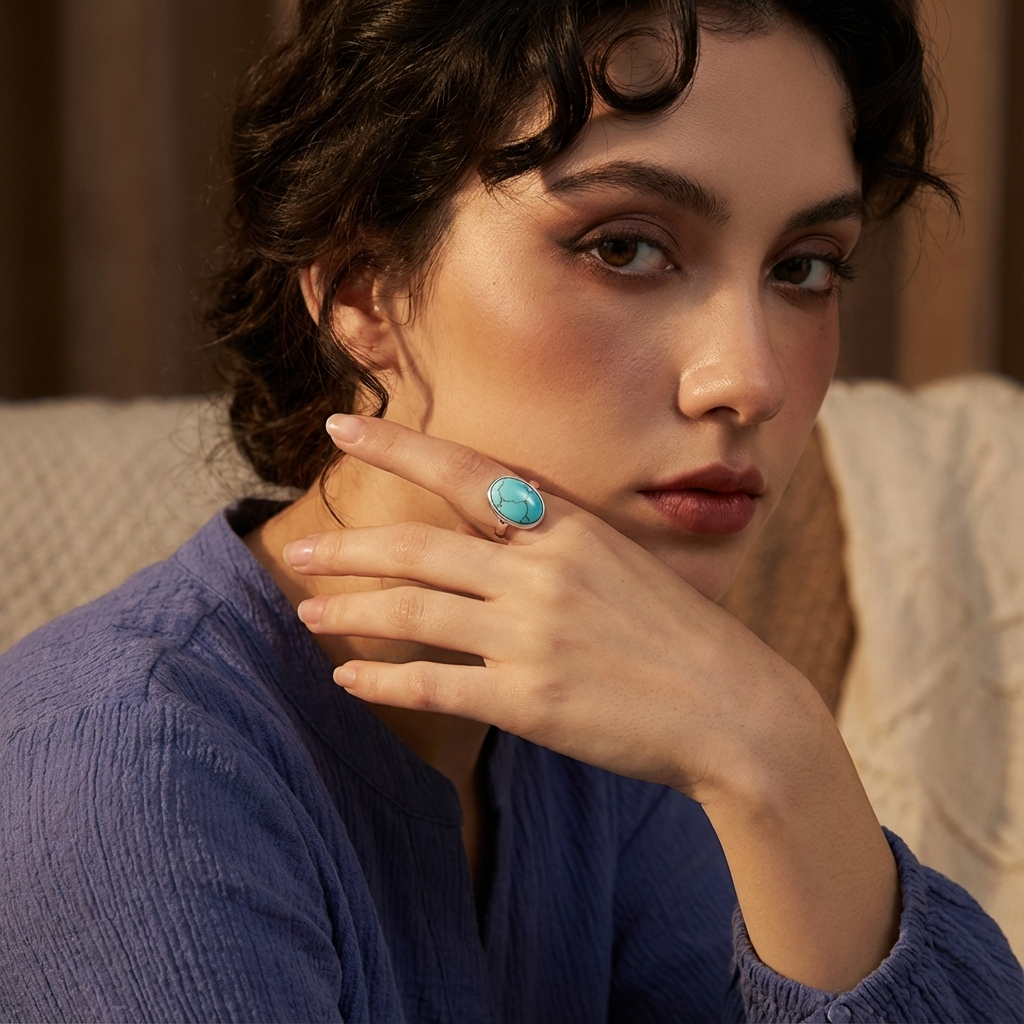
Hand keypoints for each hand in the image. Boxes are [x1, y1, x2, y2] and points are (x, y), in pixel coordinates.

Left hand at [286, 413, 898, 992]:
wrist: (737, 710)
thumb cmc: (683, 636)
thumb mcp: (625, 562)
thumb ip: (557, 544)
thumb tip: (496, 533)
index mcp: (568, 527)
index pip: (465, 471)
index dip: (396, 446)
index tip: (340, 427)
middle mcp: (542, 572)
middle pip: (419, 545)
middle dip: (348, 546)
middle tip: (298, 550)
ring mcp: (532, 635)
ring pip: (413, 609)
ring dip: (350, 610)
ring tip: (307, 614)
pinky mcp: (528, 700)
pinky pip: (433, 684)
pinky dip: (382, 679)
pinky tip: (346, 680)